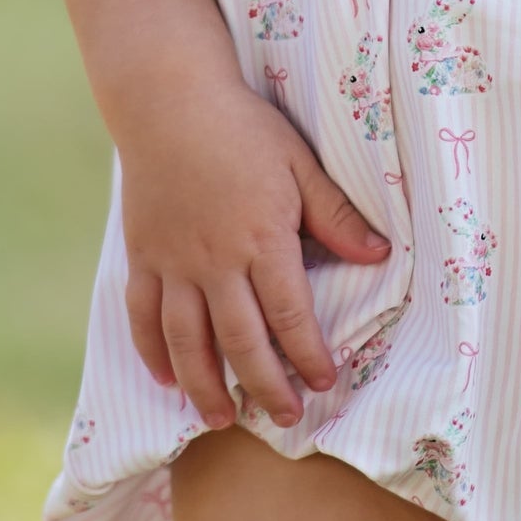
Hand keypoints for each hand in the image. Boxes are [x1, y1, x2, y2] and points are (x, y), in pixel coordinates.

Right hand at [118, 80, 391, 431]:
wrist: (169, 101)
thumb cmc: (242, 127)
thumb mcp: (299, 162)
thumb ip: (335, 213)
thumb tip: (379, 253)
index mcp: (261, 237)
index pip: (289, 313)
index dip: (307, 354)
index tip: (324, 382)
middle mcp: (215, 260)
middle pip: (240, 341)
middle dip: (265, 387)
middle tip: (284, 419)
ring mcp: (173, 263)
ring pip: (186, 342)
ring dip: (206, 387)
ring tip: (223, 419)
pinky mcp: (142, 258)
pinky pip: (143, 318)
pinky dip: (153, 354)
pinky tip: (167, 380)